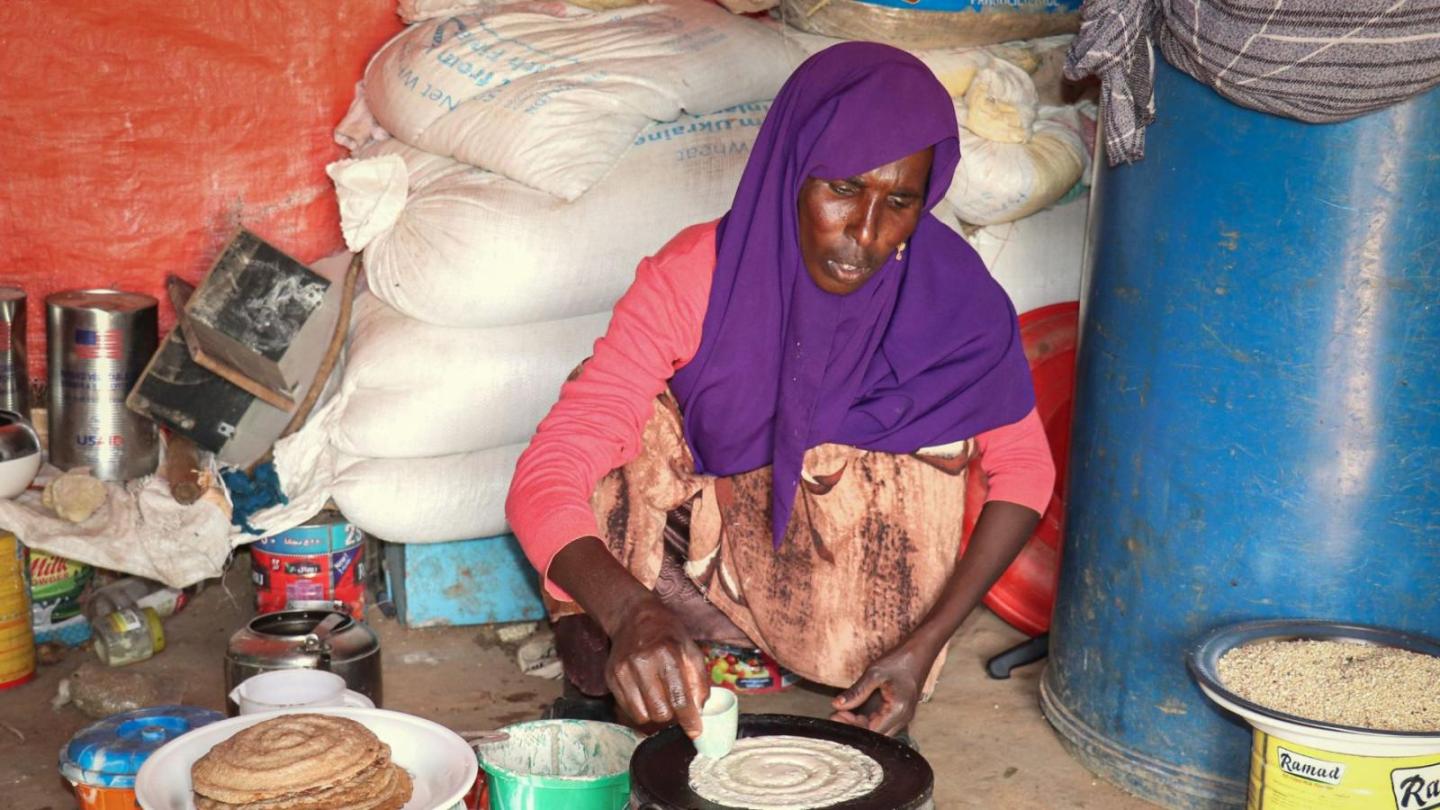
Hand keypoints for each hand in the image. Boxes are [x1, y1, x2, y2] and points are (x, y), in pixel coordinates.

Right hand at [605, 595, 710, 738]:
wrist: (633, 616)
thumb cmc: (667, 633)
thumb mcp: (691, 649)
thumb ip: (698, 681)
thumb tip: (699, 711)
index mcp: (667, 654)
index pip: (679, 698)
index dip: (689, 720)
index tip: (695, 732)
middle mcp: (642, 663)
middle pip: (660, 712)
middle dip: (672, 717)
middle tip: (677, 709)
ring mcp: (623, 671)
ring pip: (642, 716)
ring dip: (655, 715)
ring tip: (661, 701)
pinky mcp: (610, 677)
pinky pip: (627, 709)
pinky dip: (640, 708)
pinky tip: (646, 695)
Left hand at [829, 645, 929, 735]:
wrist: (919, 652)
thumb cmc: (900, 661)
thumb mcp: (874, 673)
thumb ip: (856, 692)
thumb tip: (837, 705)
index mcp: (897, 711)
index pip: (871, 732)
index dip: (851, 728)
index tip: (835, 715)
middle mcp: (902, 719)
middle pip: (874, 735)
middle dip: (853, 728)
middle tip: (835, 714)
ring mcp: (901, 717)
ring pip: (876, 730)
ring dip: (858, 724)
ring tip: (840, 712)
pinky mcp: (898, 712)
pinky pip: (879, 722)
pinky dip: (865, 719)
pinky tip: (851, 710)